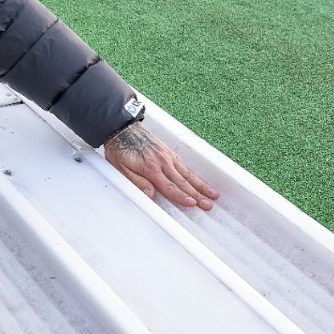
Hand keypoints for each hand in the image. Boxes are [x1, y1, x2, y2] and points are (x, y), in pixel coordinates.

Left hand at [104, 123, 219, 209]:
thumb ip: (137, 182)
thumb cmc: (119, 149)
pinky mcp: (170, 153)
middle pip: (183, 182)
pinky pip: (185, 166)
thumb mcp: (121, 168)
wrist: (122, 128)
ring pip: (188, 174)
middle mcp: (163, 162)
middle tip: (209, 204)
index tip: (192, 203)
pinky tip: (202, 182)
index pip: (169, 186)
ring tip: (213, 194)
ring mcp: (168, 156)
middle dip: (197, 195)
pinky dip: (195, 175)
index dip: (181, 196)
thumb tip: (150, 195)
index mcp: (150, 167)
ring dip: (201, 185)